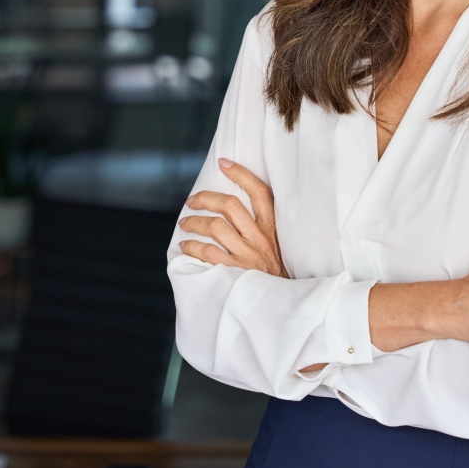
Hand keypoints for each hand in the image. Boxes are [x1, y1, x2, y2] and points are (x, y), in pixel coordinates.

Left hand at [178, 158, 287, 277]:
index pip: (260, 192)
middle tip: (192, 200)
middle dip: (206, 198)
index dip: (241, 174)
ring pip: (216, 227)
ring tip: (185, 222)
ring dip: (195, 222)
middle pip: (230, 205)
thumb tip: (231, 208)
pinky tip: (185, 246)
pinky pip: (209, 253)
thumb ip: (260, 228)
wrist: (284, 304)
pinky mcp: (237, 272)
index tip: (223, 163)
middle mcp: (261, 238)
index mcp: (273, 228)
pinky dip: (193, 247)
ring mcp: (248, 255)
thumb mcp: (278, 245)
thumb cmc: (276, 272)